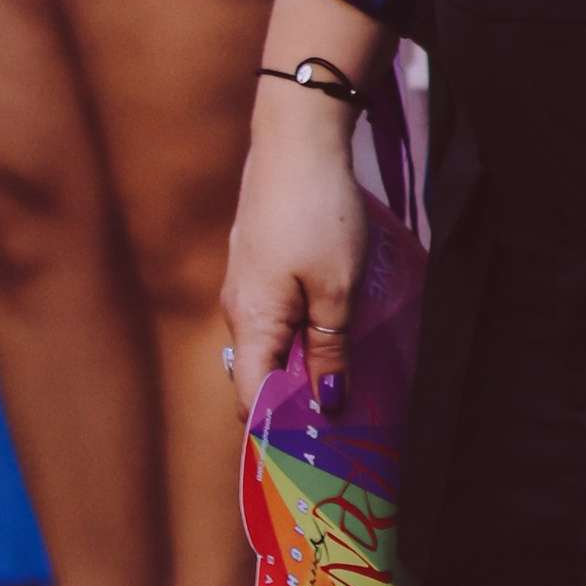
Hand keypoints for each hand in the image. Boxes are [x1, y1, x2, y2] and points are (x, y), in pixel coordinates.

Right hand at [221, 87, 367, 416]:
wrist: (298, 138)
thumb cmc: (317, 213)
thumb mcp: (337, 288)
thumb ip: (330, 349)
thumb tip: (326, 404)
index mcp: (251, 324)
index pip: (252, 400)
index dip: (282, 428)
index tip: (319, 447)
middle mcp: (238, 309)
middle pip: (260, 373)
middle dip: (296, 399)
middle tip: (345, 414)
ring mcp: (247, 283)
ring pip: (271, 341)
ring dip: (302, 362)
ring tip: (347, 373)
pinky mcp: (260, 260)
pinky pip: (276, 313)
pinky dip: (301, 329)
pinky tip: (335, 325)